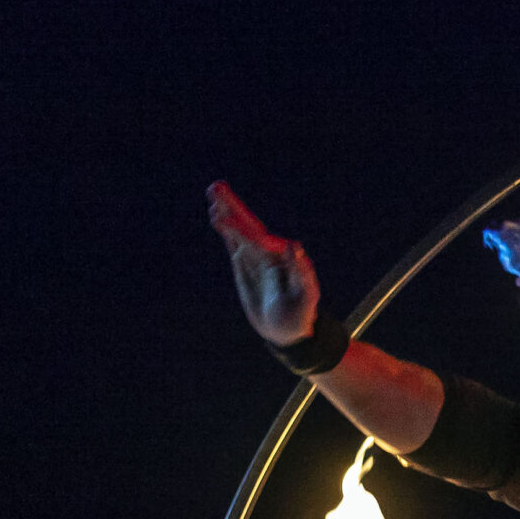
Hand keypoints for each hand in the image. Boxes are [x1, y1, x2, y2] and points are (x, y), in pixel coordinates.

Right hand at [207, 181, 318, 345]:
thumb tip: (295, 246)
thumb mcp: (306, 296)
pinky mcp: (247, 268)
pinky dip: (227, 232)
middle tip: (216, 186)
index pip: (257, 237)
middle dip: (233, 207)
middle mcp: (268, 254)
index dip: (239, 227)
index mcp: (280, 258)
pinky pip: (235, 245)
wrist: (289, 332)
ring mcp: (256, 259)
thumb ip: (301, 272)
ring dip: (227, 214)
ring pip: (239, 232)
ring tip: (213, 194)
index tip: (222, 220)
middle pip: (248, 226)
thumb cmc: (301, 316)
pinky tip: (218, 218)